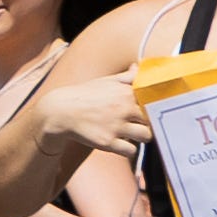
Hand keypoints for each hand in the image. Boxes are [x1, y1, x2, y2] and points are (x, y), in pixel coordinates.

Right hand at [31, 74, 151, 160]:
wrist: (60, 111)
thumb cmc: (84, 94)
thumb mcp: (105, 81)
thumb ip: (126, 76)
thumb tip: (138, 67)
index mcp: (126, 92)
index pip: (154, 101)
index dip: (156, 107)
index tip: (154, 110)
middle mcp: (123, 109)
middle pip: (152, 120)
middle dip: (149, 123)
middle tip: (142, 124)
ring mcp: (116, 126)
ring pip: (146, 136)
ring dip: (141, 137)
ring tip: (133, 134)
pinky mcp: (107, 142)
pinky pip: (130, 150)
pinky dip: (128, 149)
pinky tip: (121, 143)